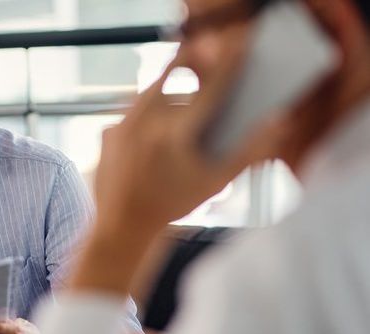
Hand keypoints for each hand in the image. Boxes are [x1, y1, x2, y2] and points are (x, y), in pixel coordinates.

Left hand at [92, 46, 284, 238]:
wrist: (123, 227)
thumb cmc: (174, 205)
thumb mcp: (216, 181)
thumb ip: (250, 150)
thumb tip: (278, 120)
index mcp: (177, 132)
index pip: (211, 87)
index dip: (229, 66)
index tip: (241, 51)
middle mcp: (146, 122)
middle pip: (178, 78)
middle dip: (196, 68)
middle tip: (210, 63)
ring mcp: (123, 125)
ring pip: (153, 90)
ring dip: (170, 86)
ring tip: (186, 90)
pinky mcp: (108, 131)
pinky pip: (132, 110)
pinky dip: (148, 110)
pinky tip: (159, 120)